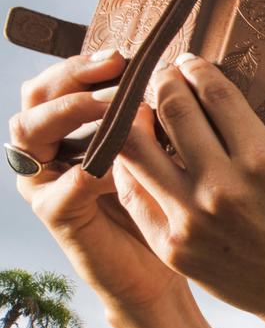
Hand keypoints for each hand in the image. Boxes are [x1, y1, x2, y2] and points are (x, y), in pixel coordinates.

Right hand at [12, 51, 185, 311]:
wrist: (158, 271)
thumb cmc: (169, 205)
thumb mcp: (167, 153)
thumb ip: (156, 120)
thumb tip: (174, 72)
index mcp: (74, 128)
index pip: (62, 79)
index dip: (88, 64)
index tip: (124, 57)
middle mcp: (52, 149)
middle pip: (36, 94)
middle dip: (72, 75)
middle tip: (112, 70)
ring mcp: (48, 182)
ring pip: (28, 131)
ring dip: (67, 112)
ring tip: (106, 108)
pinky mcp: (59, 218)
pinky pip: (54, 192)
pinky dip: (77, 177)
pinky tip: (101, 169)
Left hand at [112, 54, 264, 327]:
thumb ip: (251, 140)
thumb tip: (211, 102)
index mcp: (264, 162)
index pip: (215, 95)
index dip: (197, 70)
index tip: (191, 64)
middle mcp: (224, 187)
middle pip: (172, 111)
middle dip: (163, 83)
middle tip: (163, 77)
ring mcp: (192, 218)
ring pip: (137, 148)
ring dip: (135, 120)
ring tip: (139, 112)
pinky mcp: (172, 245)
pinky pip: (135, 193)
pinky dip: (132, 168)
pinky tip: (138, 156)